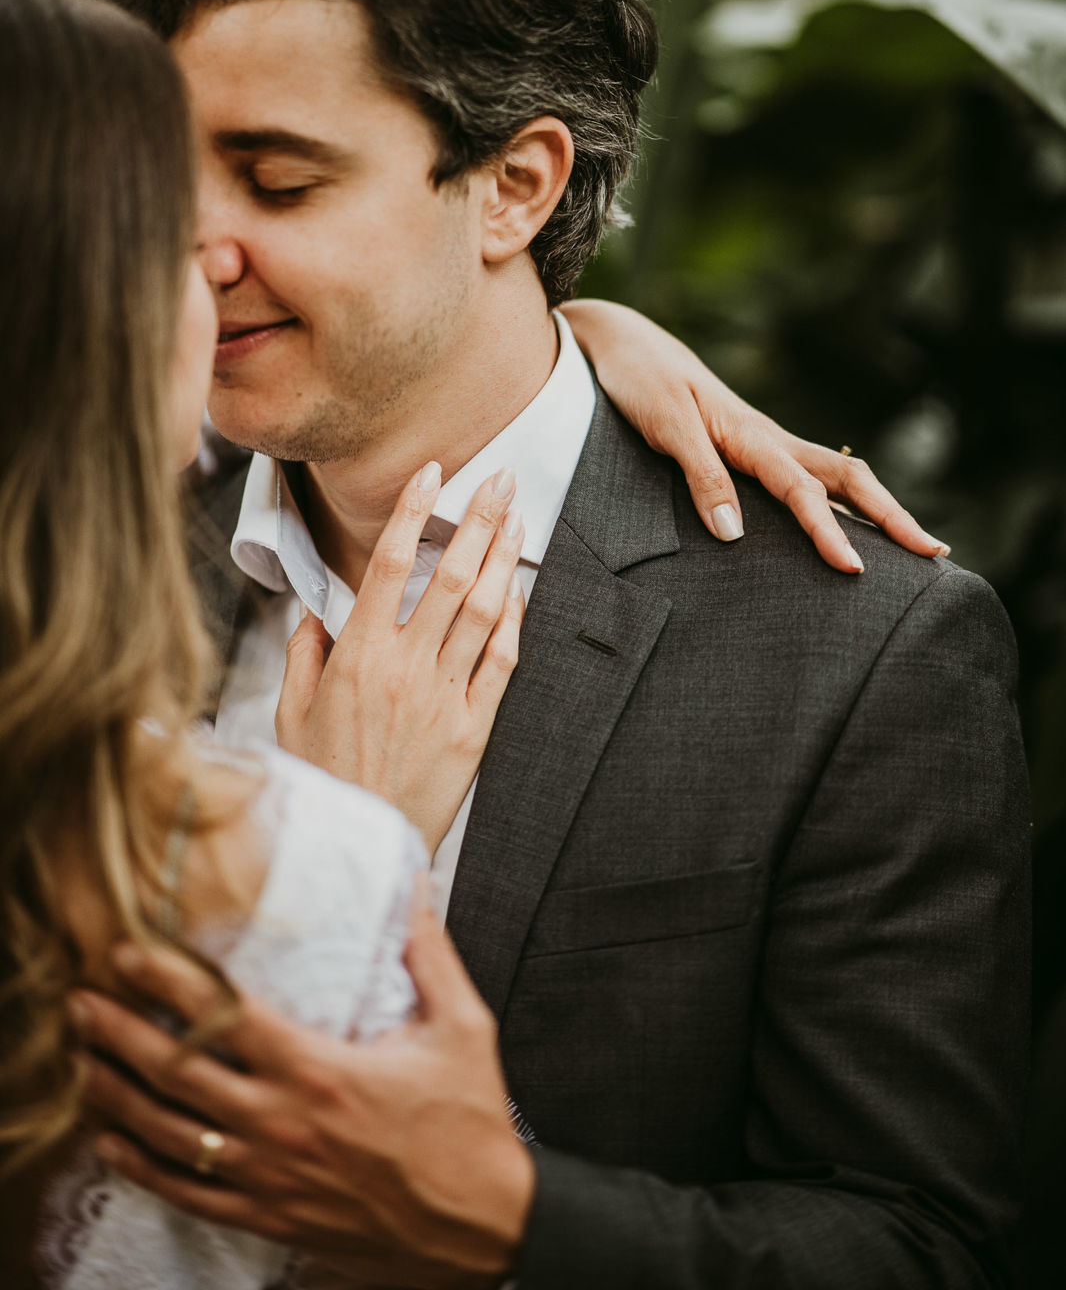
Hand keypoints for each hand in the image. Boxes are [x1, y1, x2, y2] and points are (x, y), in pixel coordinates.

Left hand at [68, 887, 534, 1288]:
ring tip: (81, 1061)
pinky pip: (189, 1194)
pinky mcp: (271, 1217)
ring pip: (171, 1135)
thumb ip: (429, 954)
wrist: (484, 1227)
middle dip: (120, 1033)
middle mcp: (283, 1123)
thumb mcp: (463, 1027)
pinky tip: (113, 1142)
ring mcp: (271, 1176)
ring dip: (118, 1095)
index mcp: (322, 1070)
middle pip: (178, 1073)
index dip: (170, 981)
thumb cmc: (471, 1124)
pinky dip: (143, 1167)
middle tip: (81, 1002)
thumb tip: (414, 885)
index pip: (226, 1016)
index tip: (130, 952)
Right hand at [276, 463, 525, 853]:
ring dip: (503, 560)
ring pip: (483, 612)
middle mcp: (406, 668)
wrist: (360, 845)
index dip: (412, 512)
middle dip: (479, 520)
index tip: (430, 474)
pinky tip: (522, 592)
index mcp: (358, 657)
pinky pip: (501, 665)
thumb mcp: (291, 712)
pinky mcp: (474, 729)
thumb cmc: (322, 776)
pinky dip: (515, 624)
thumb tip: (314, 612)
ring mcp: (445, 697)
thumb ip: (304, 655)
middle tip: (500, 478)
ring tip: (517, 519)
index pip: (388, 565)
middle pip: (451, 576)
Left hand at [560, 299, 947, 573]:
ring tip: (913, 543)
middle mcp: (770, 439)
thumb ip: (701, 475)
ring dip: (877, 508)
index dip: (830, 531)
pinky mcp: (751, 447)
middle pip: (848, 478)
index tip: (854, 569)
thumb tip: (735, 534)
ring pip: (837, 475)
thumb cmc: (642, 381)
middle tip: (934, 553)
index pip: (803, 490)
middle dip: (892, 516)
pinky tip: (851, 522)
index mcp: (752, 435)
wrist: (627, 342)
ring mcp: (765, 442)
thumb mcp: (665, 426)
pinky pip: (810, 477)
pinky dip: (842, 501)